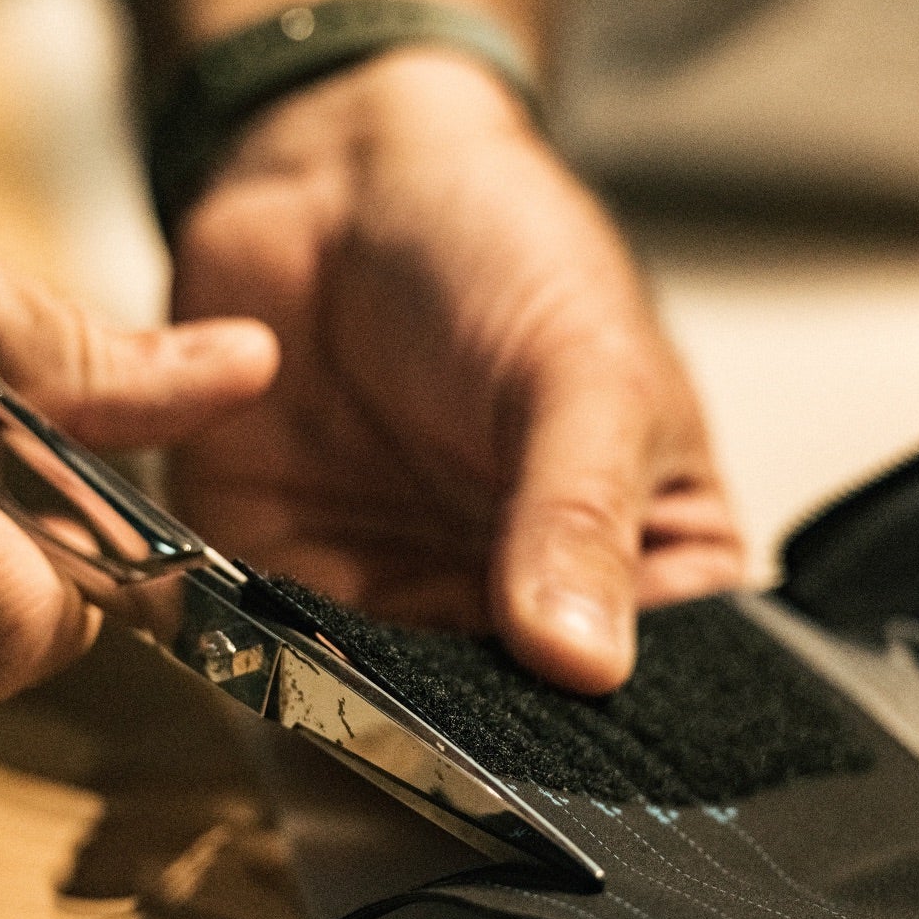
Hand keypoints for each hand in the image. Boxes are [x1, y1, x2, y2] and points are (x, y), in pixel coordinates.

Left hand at [161, 51, 743, 694]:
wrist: (342, 165)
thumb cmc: (503, 244)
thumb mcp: (582, 370)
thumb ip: (579, 513)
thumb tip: (582, 659)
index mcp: (641, 563)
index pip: (645, 698)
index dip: (610, 739)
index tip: (571, 753)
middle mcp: (522, 604)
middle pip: (512, 730)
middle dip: (476, 744)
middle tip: (450, 736)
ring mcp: (406, 599)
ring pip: (390, 715)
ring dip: (367, 712)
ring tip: (367, 681)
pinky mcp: (289, 578)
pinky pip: (277, 655)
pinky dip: (274, 660)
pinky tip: (282, 637)